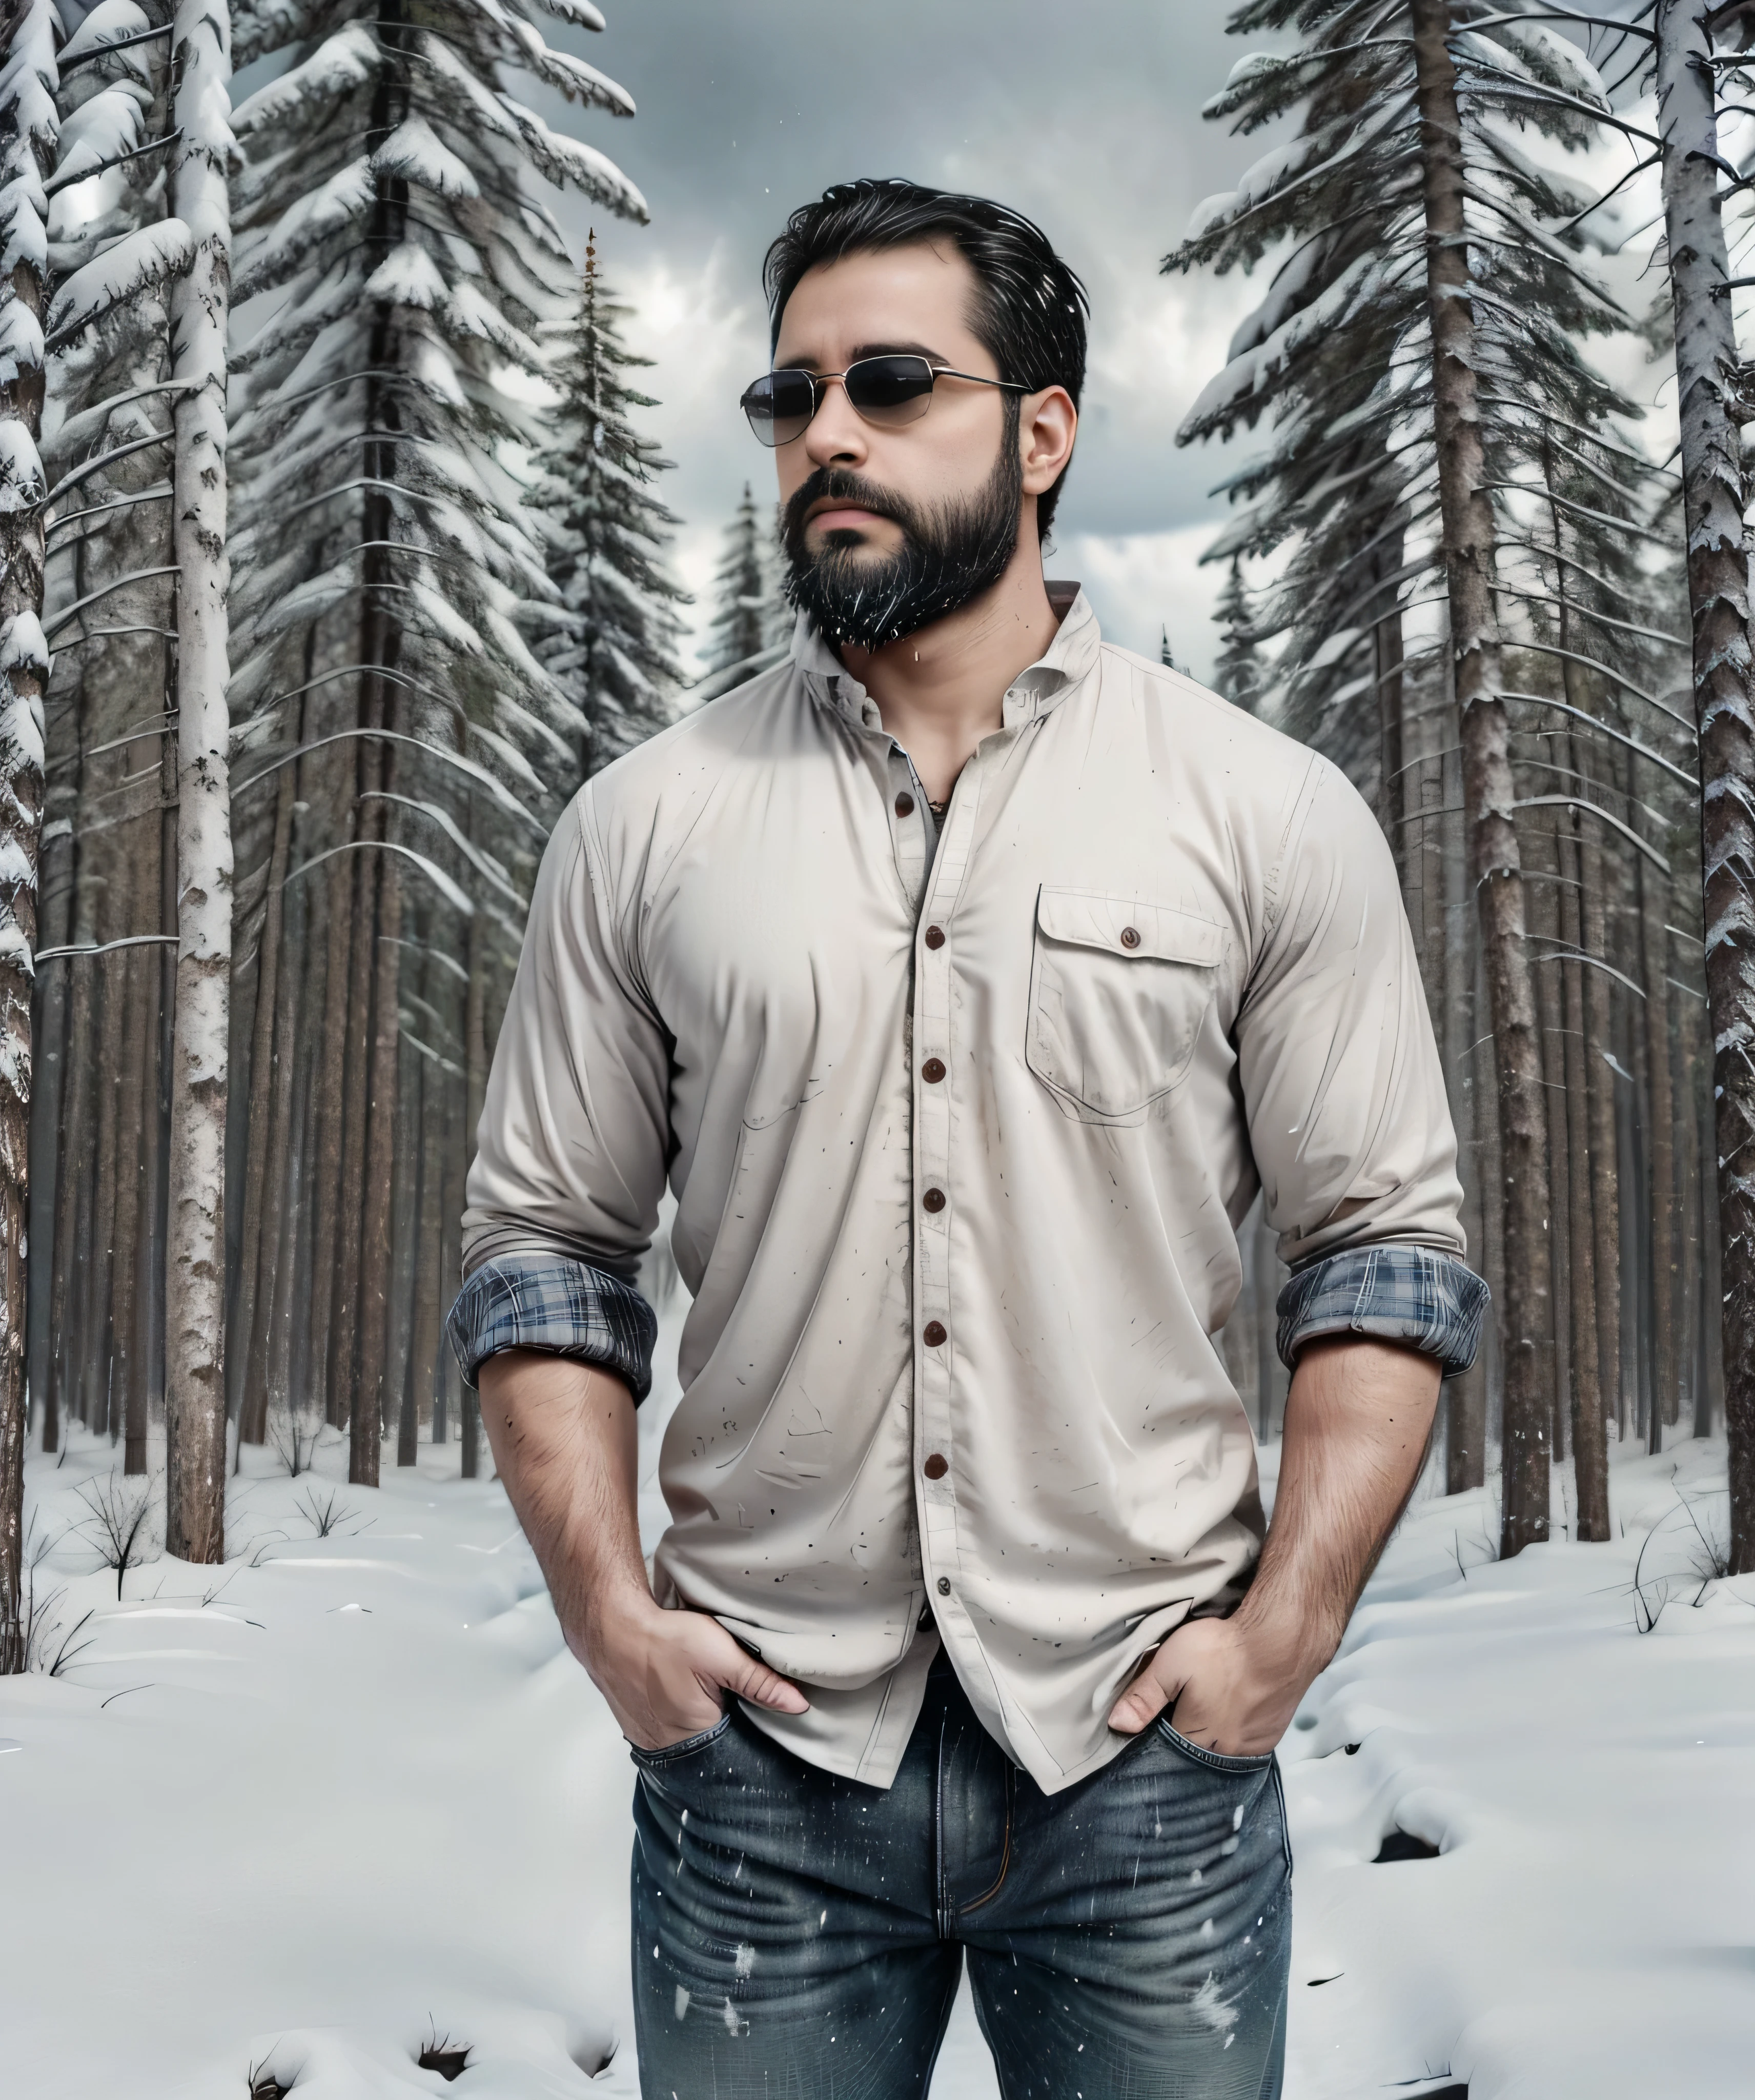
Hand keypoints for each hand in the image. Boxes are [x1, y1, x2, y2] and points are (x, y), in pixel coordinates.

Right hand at [577, 1593, 809, 1751]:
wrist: (612, 1627)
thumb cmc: (664, 1639)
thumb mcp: (721, 1655)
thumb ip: (760, 1682)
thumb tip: (799, 1705)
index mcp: (694, 1735)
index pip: (736, 1748)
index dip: (750, 1729)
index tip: (757, 1711)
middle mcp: (667, 1747)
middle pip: (712, 1745)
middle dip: (726, 1725)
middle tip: (729, 1695)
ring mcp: (647, 1738)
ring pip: (688, 1738)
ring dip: (699, 1720)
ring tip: (704, 1692)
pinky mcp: (635, 1725)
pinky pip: (666, 1730)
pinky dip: (677, 1715)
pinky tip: (681, 1692)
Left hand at [1106, 1612, 1314, 1757]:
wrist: (1281, 1640)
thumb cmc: (1222, 1651)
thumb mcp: (1170, 1664)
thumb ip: (1144, 1696)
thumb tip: (1117, 1724)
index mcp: (1194, 1737)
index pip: (1166, 1748)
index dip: (1157, 1732)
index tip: (1155, 1717)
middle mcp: (1224, 1752)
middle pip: (1195, 1753)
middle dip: (1185, 1736)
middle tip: (1184, 1708)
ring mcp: (1251, 1746)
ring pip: (1223, 1750)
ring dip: (1213, 1737)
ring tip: (1209, 1710)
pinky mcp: (1271, 1735)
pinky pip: (1246, 1744)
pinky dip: (1236, 1733)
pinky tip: (1233, 1713)